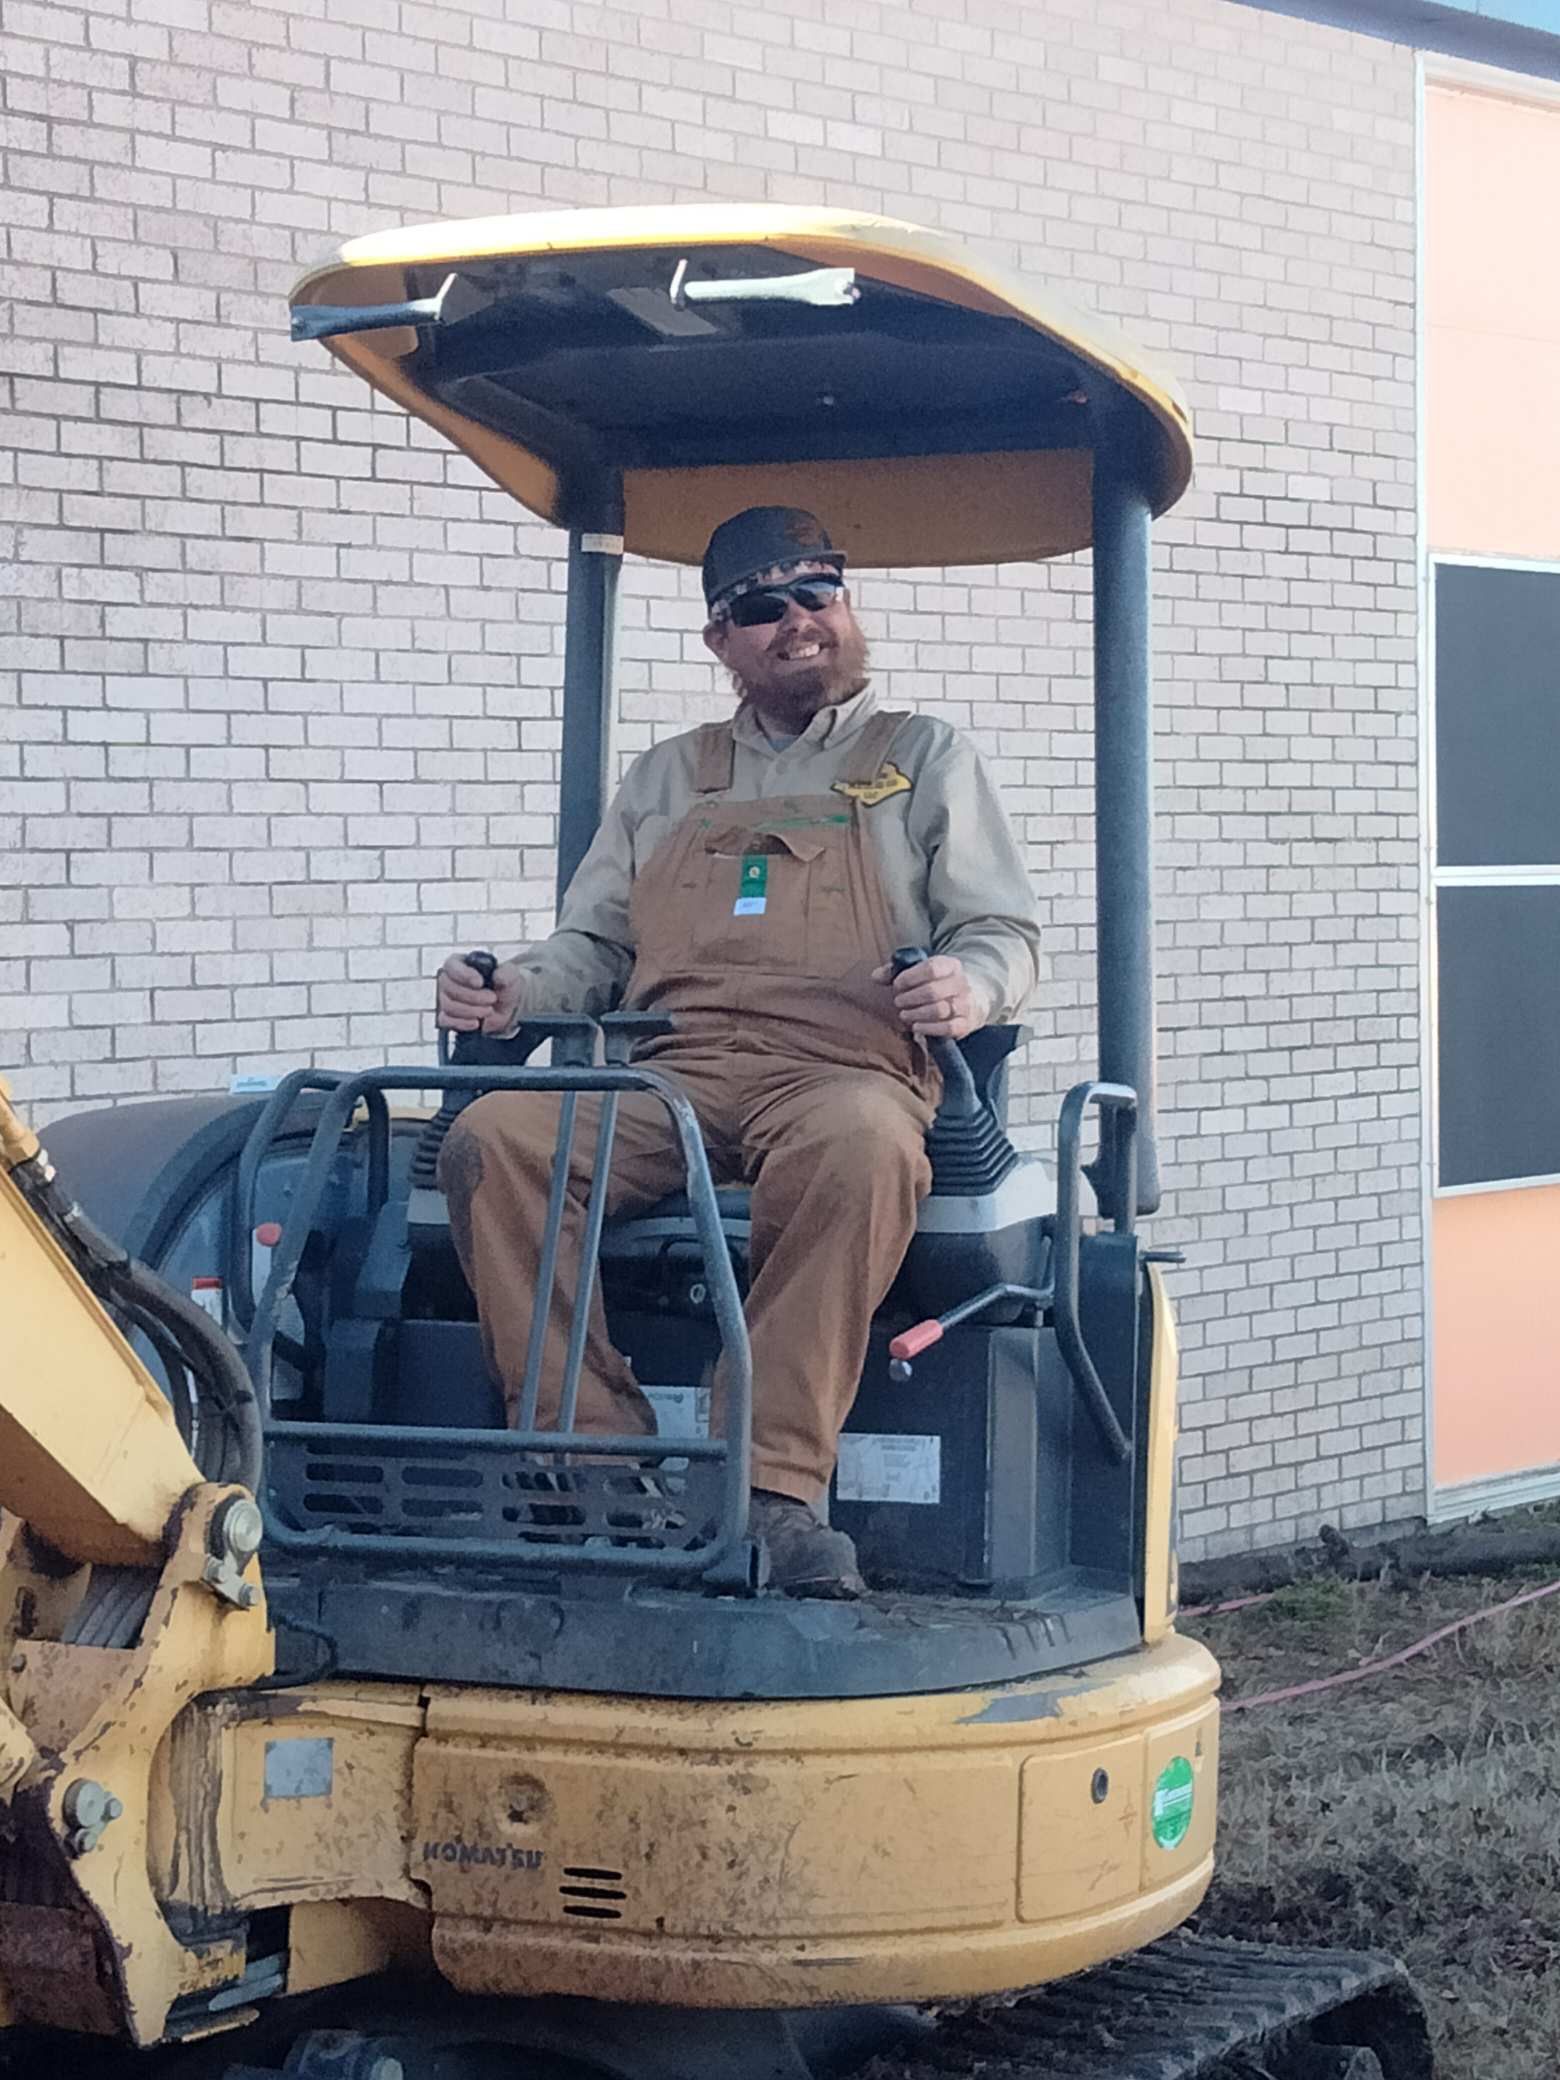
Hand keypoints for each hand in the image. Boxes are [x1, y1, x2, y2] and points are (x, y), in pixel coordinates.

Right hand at [436, 954, 525, 1034]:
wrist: (506, 1007)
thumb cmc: (503, 986)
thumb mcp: (510, 975)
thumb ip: (506, 973)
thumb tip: (498, 976)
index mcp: (460, 963)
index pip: (451, 966)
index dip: (463, 975)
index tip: (479, 983)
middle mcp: (449, 979)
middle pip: (449, 987)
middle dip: (472, 996)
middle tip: (492, 998)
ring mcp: (446, 998)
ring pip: (449, 1005)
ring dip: (470, 1010)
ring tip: (489, 1010)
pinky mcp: (448, 1016)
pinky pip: (446, 1020)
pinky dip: (462, 1023)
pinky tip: (476, 1022)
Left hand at [872, 952, 989, 1040]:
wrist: (971, 999)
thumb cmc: (937, 984)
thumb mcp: (921, 972)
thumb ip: (896, 971)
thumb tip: (875, 976)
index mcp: (951, 965)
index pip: (931, 968)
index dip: (910, 977)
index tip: (896, 985)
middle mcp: (961, 983)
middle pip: (933, 991)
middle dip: (910, 998)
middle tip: (898, 1002)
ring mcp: (966, 1004)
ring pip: (940, 1010)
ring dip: (916, 1014)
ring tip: (904, 1015)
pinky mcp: (966, 1023)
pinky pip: (948, 1028)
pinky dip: (929, 1029)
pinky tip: (916, 1027)